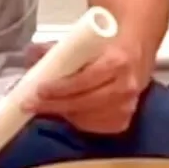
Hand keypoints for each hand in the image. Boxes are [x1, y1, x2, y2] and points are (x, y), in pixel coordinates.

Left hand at [25, 38, 145, 135]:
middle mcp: (126, 86)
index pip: (85, 80)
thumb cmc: (109, 45)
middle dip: (54, 105)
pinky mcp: (125, 120)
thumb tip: (31, 53)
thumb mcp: (87, 39)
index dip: (60, 87)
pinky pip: (96, 127)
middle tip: (31, 103)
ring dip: (64, 114)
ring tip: (45, 107)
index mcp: (118, 62)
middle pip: (84, 103)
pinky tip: (67, 113)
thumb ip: (59, 47)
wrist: (137, 52)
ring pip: (88, 118)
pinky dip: (79, 122)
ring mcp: (128, 106)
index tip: (39, 89)